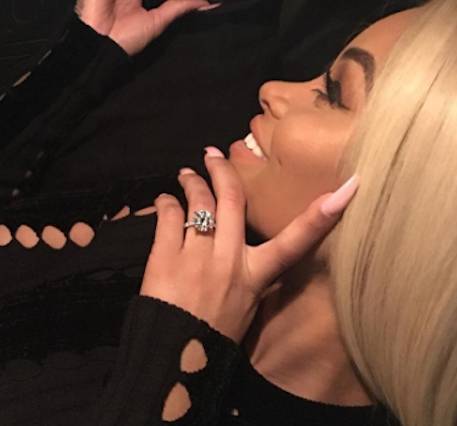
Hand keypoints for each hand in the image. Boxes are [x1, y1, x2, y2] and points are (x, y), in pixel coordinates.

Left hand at [140, 148, 359, 342]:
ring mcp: (198, 256)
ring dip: (191, 182)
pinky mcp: (166, 256)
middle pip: (231, 199)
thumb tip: (246, 248)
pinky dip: (166, 203)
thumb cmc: (213, 335)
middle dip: (223, 170)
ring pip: (198, 202)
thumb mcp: (246, 306)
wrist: (175, 359)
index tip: (347, 189)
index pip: (295, 242)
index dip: (322, 216)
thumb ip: (249, 274)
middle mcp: (230, 259)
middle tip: (213, 154)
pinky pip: (169, 216)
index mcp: (255, 276)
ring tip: (186, 174)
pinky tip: (166, 200)